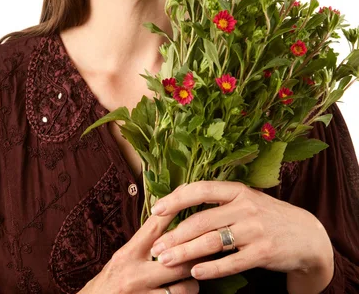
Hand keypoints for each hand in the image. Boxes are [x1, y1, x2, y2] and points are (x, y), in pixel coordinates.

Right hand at [77, 208, 206, 293]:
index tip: (188, 192)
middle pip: (175, 258)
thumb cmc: (106, 284)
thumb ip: (141, 246)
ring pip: (181, 288)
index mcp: (128, 254)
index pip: (154, 227)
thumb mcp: (120, 260)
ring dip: (193, 283)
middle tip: (208, 246)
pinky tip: (185, 292)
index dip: (173, 209)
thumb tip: (164, 225)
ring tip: (195, 278)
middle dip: (194, 253)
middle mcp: (134, 274)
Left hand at [148, 181, 333, 282]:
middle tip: (155, 248)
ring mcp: (255, 230)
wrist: (307, 235)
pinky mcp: (263, 252)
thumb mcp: (247, 200)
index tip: (156, 210)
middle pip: (201, 220)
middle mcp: (245, 206)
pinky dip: (211, 269)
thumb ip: (220, 201)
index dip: (176, 199)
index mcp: (238, 190)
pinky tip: (195, 273)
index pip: (200, 189)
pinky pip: (231, 263)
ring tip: (166, 262)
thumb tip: (181, 202)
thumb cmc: (268, 216)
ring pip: (211, 242)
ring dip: (185, 253)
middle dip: (174, 235)